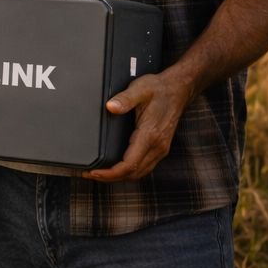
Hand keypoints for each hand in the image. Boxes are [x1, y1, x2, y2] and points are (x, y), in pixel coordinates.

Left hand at [83, 67, 193, 182]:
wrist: (178, 89)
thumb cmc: (159, 89)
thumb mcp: (140, 89)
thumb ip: (124, 99)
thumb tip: (110, 107)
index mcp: (150, 135)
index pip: (129, 164)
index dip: (110, 173)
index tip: (93, 172)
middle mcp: (157, 146)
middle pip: (133, 173)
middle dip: (110, 178)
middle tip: (89, 174)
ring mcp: (160, 148)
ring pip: (140, 172)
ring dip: (119, 177)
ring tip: (99, 174)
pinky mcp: (160, 147)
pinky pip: (144, 166)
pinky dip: (129, 172)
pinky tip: (117, 168)